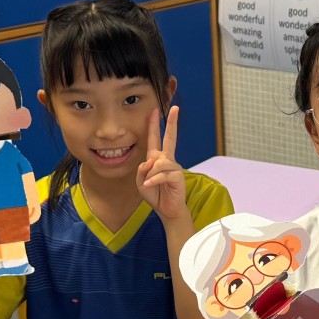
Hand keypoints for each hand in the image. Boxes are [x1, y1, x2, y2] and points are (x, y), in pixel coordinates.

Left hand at [137, 106, 187, 224]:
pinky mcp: (178, 176)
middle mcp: (167, 160)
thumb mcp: (140, 181)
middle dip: (172, 123)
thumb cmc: (155, 194)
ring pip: (159, 162)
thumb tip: (152, 161)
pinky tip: (149, 185)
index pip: (155, 138)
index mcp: (157, 159)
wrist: (167, 210)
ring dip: (150, 174)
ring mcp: (174, 167)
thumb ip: (142, 169)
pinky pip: (162, 174)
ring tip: (148, 184)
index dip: (154, 125)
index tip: (154, 110)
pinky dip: (154, 180)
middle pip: (170, 138)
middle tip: (175, 108)